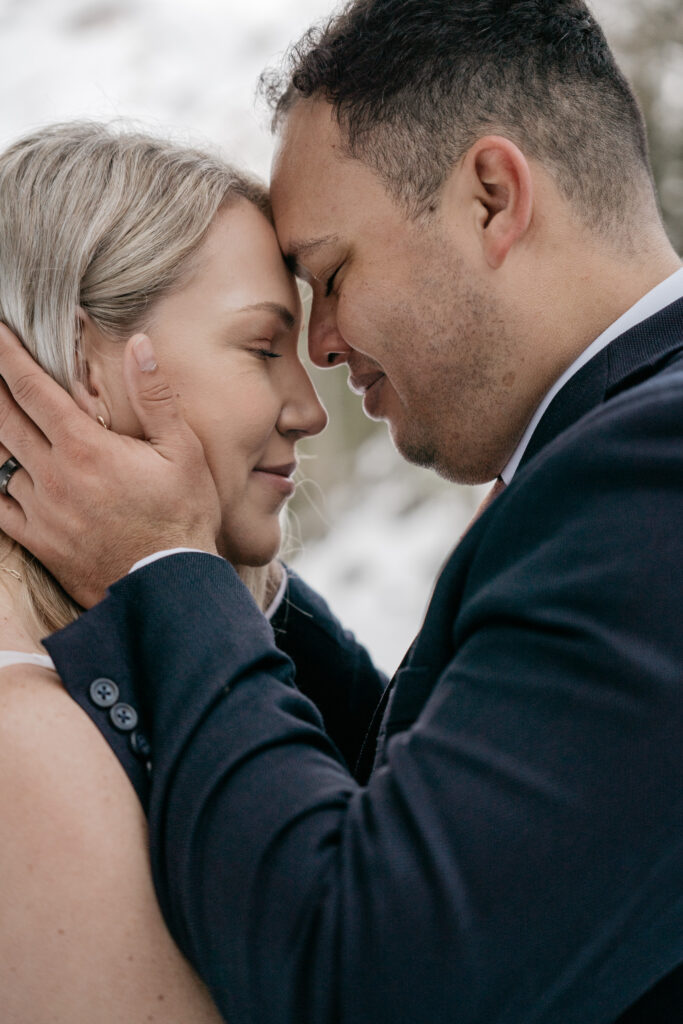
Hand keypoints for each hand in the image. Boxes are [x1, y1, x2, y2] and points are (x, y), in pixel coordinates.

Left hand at [0, 325, 220, 607]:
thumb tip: (140, 345)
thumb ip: (155, 397)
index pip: (31, 388)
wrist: (169, 588)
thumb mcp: (182, 451)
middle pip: (3, 417)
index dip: (8, 355)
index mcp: (85, 447)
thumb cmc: (182, 517)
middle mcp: (53, 475)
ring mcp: (41, 511)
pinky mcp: (39, 541)